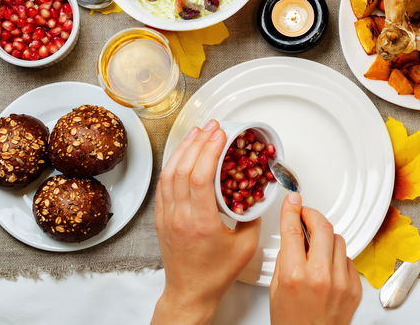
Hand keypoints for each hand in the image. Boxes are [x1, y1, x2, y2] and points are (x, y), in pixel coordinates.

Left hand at [151, 120, 260, 324]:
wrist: (190, 292)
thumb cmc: (215, 274)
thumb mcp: (245, 246)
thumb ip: (253, 216)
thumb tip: (257, 192)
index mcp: (200, 223)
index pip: (199, 177)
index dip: (209, 151)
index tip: (220, 135)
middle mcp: (178, 216)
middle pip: (182, 169)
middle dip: (198, 142)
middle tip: (212, 126)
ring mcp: (166, 216)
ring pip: (169, 173)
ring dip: (184, 149)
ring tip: (198, 132)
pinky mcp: (161, 217)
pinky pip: (164, 183)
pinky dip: (174, 163)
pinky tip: (183, 154)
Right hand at [270, 192, 361, 324]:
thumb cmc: (292, 323)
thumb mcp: (276, 289)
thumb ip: (286, 259)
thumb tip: (294, 234)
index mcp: (295, 276)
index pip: (294, 231)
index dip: (292, 210)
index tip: (293, 200)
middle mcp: (321, 277)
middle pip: (323, 227)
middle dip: (313, 215)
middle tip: (306, 214)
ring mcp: (341, 282)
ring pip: (338, 240)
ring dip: (326, 237)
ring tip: (316, 246)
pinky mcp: (355, 287)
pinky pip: (348, 259)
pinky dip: (337, 258)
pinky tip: (328, 267)